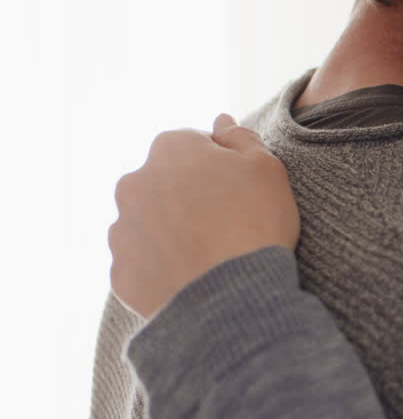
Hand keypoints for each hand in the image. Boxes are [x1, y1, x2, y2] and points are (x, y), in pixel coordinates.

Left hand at [109, 114, 299, 318]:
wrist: (233, 298)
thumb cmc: (256, 224)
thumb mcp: (267, 168)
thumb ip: (242, 138)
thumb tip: (221, 121)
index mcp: (170, 149)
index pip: (195, 145)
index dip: (222, 167)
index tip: (243, 191)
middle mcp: (134, 182)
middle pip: (167, 183)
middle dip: (190, 196)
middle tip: (229, 223)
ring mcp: (122, 229)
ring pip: (151, 223)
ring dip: (173, 232)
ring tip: (211, 255)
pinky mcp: (120, 272)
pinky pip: (144, 264)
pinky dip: (164, 268)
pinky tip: (194, 277)